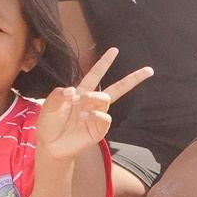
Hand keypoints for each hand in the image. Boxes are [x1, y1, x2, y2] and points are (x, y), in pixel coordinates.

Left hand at [36, 49, 151, 160]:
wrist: (51, 146)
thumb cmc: (50, 124)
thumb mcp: (48, 107)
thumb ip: (57, 96)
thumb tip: (72, 90)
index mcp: (81, 93)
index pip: (96, 75)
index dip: (104, 62)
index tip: (115, 50)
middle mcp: (92, 103)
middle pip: (117, 88)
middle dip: (132, 79)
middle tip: (149, 70)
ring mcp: (97, 116)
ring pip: (106, 99)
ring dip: (93, 98)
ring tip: (79, 105)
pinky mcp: (99, 130)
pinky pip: (105, 117)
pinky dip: (96, 114)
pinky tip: (85, 117)